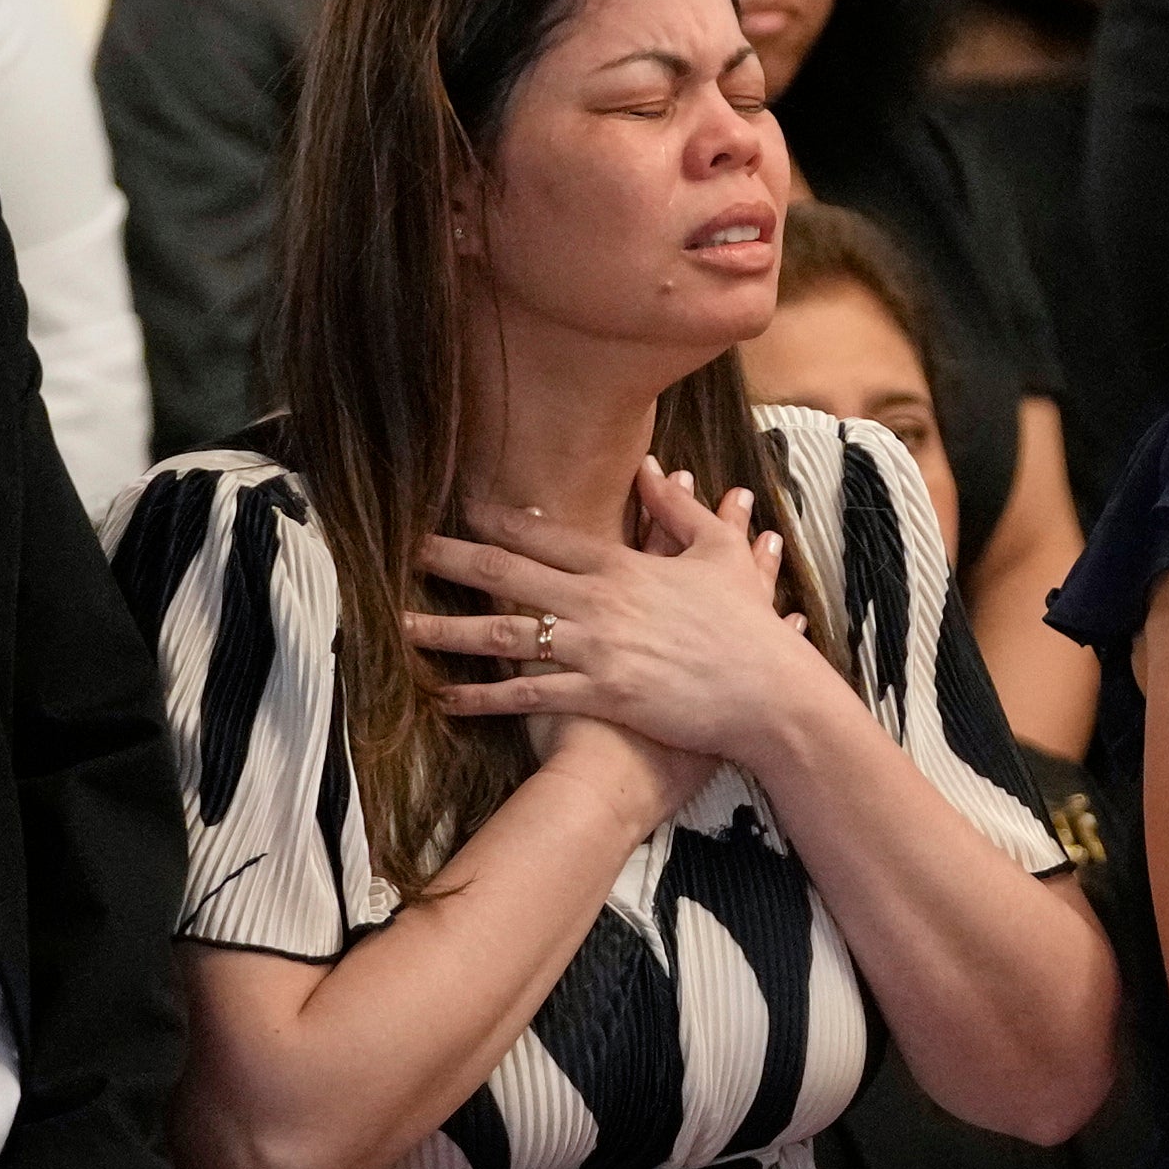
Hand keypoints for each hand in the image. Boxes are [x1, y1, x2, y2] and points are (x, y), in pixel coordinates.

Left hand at [411, 464, 810, 773]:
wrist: (769, 692)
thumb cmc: (747, 626)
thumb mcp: (720, 555)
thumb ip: (679, 510)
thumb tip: (654, 469)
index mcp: (621, 565)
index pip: (544, 536)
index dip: (497, 521)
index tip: (459, 511)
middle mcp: (597, 603)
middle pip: (507, 575)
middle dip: (450, 560)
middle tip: (403, 550)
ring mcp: (594, 650)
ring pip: (504, 636)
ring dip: (447, 631)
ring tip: (399, 626)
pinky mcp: (598, 696)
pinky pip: (527, 697)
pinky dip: (483, 698)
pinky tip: (445, 698)